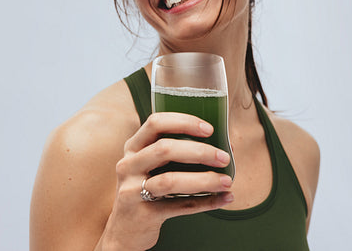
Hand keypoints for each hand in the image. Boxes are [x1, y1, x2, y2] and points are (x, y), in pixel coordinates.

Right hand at [97, 112, 233, 250]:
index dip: (184, 122)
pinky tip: (223, 198)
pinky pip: (179, 206)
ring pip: (171, 181)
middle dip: (200, 151)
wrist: (125, 229)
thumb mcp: (150, 166)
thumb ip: (177, 153)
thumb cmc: (146, 188)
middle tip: (224, 158)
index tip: (209, 129)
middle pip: (164, 149)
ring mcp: (132, 190)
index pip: (156, 123)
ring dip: (204, 179)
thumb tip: (222, 147)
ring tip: (226, 181)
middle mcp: (129, 165)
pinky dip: (206, 202)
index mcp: (134, 147)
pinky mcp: (143, 214)